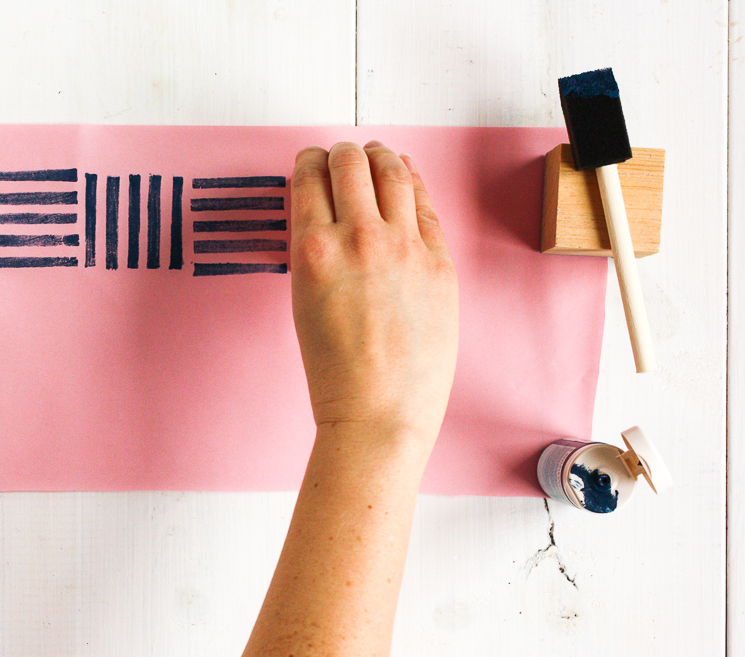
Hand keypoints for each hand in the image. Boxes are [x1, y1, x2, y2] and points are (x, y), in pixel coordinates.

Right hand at [290, 141, 458, 448]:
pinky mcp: (440, 262)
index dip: (309, 162)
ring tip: (376, 156)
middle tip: (342, 157)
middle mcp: (359, 237)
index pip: (309, 178)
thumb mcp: (303, 302)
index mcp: (313, 250)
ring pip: (393, 173)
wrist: (379, 414)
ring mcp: (405, 247)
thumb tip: (324, 215)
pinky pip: (426, 206)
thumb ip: (313, 251)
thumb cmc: (334, 372)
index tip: (311, 162)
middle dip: (343, 155)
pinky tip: (407, 178)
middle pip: (351, 164)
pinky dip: (413, 184)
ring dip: (380, 157)